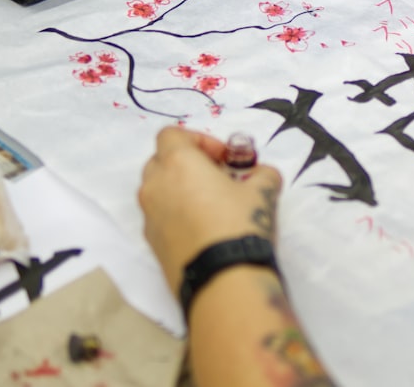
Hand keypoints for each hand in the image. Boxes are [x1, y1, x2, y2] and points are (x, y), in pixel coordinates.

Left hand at [138, 126, 281, 292]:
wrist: (222, 279)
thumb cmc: (239, 224)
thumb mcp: (263, 191)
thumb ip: (262, 174)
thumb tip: (262, 176)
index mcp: (178, 163)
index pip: (172, 134)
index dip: (199, 140)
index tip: (224, 158)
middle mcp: (155, 186)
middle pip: (161, 160)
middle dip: (188, 164)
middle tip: (218, 178)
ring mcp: (149, 217)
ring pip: (158, 190)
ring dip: (181, 189)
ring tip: (213, 205)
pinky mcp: (151, 244)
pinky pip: (160, 217)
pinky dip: (177, 215)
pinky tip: (205, 230)